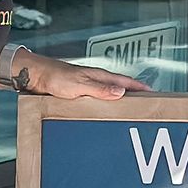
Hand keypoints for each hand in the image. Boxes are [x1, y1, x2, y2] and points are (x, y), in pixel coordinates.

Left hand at [29, 54, 149, 99]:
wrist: (34, 76)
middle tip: (144, 103)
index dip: (139, 87)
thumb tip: (120, 93)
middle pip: (119, 88)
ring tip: (128, 110)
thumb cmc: (54, 77)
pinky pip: (97, 100)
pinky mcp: (78, 93)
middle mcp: (94, 80)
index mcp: (98, 76)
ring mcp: (87, 86)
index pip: (125, 82)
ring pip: (108, 94)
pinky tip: (103, 112)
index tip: (152, 93)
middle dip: (133, 94)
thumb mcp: (79, 85)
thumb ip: (99, 89)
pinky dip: (104, 104)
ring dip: (118, 100)